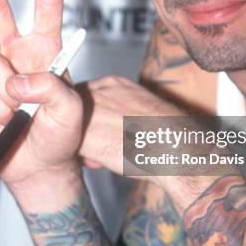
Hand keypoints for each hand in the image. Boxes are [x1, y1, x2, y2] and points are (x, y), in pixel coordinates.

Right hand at [0, 0, 82, 187]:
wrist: (38, 165)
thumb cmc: (60, 135)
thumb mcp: (70, 110)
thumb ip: (50, 87)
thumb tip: (14, 79)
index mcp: (46, 49)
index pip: (48, 5)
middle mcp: (17, 54)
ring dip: (7, 91)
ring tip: (22, 112)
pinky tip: (7, 121)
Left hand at [77, 77, 217, 208]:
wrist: (173, 147)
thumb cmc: (166, 133)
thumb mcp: (142, 105)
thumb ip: (121, 106)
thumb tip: (112, 120)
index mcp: (113, 83)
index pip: (86, 94)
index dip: (90, 115)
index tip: (99, 127)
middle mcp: (97, 93)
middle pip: (74, 109)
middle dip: (83, 127)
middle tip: (100, 143)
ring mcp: (89, 113)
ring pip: (71, 128)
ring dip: (83, 141)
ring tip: (104, 154)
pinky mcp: (85, 136)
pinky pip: (73, 146)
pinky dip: (84, 156)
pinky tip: (102, 162)